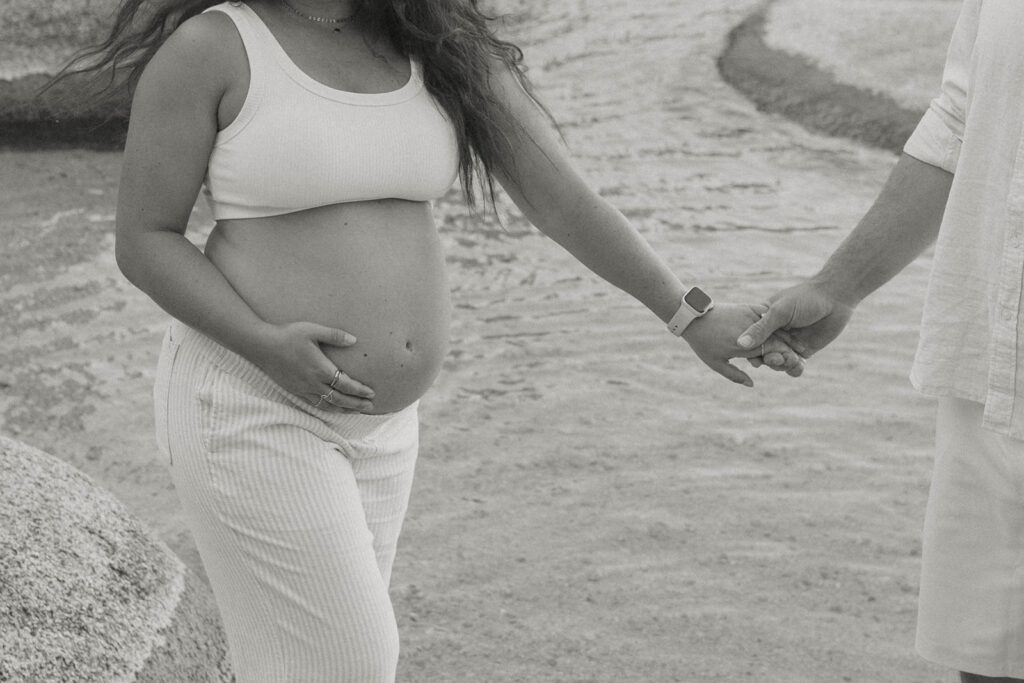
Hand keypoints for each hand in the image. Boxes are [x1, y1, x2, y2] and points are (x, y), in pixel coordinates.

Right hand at [251, 321, 374, 410]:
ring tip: (356, 411)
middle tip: (370, 407)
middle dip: (356, 404)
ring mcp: (303, 389)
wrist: (261, 346)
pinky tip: (333, 408)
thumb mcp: (313, 330)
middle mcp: (313, 383)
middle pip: (339, 399)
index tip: (372, 394)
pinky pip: (315, 404)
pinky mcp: (295, 390)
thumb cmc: (288, 335)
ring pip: (327, 405)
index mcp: (320, 370)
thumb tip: (354, 340)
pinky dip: (328, 408)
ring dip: (344, 409)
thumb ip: (335, 335)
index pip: (346, 385)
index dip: (360, 391)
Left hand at [682, 303, 803, 386]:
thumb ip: (735, 375)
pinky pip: (768, 315)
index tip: (796, 364)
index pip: (772, 354)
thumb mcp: (716, 363)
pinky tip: (786, 326)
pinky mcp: (749, 307)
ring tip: (799, 343)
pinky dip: (778, 322)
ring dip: (789, 335)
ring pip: (775, 327)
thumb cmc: (703, 343)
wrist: (694, 316)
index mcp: (743, 346)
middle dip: (791, 349)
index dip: (785, 359)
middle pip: (777, 340)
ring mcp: (750, 316)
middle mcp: (750, 331)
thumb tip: (752, 384)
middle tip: (802, 356)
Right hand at [736, 280, 855, 357]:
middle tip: (776, 359)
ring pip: (778, 362)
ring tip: (791, 360)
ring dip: (782, 365)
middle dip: (768, 359)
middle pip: (763, 354)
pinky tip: (798, 365)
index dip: (750, 351)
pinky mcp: (803, 352)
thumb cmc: (804, 299)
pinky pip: (794, 365)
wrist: (835, 298)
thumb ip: (760, 329)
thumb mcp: (779, 312)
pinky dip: (794, 369)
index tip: (753, 358)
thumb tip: (740, 344)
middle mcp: (773, 334)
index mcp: (763, 321)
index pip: (750, 340)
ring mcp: (788, 344)